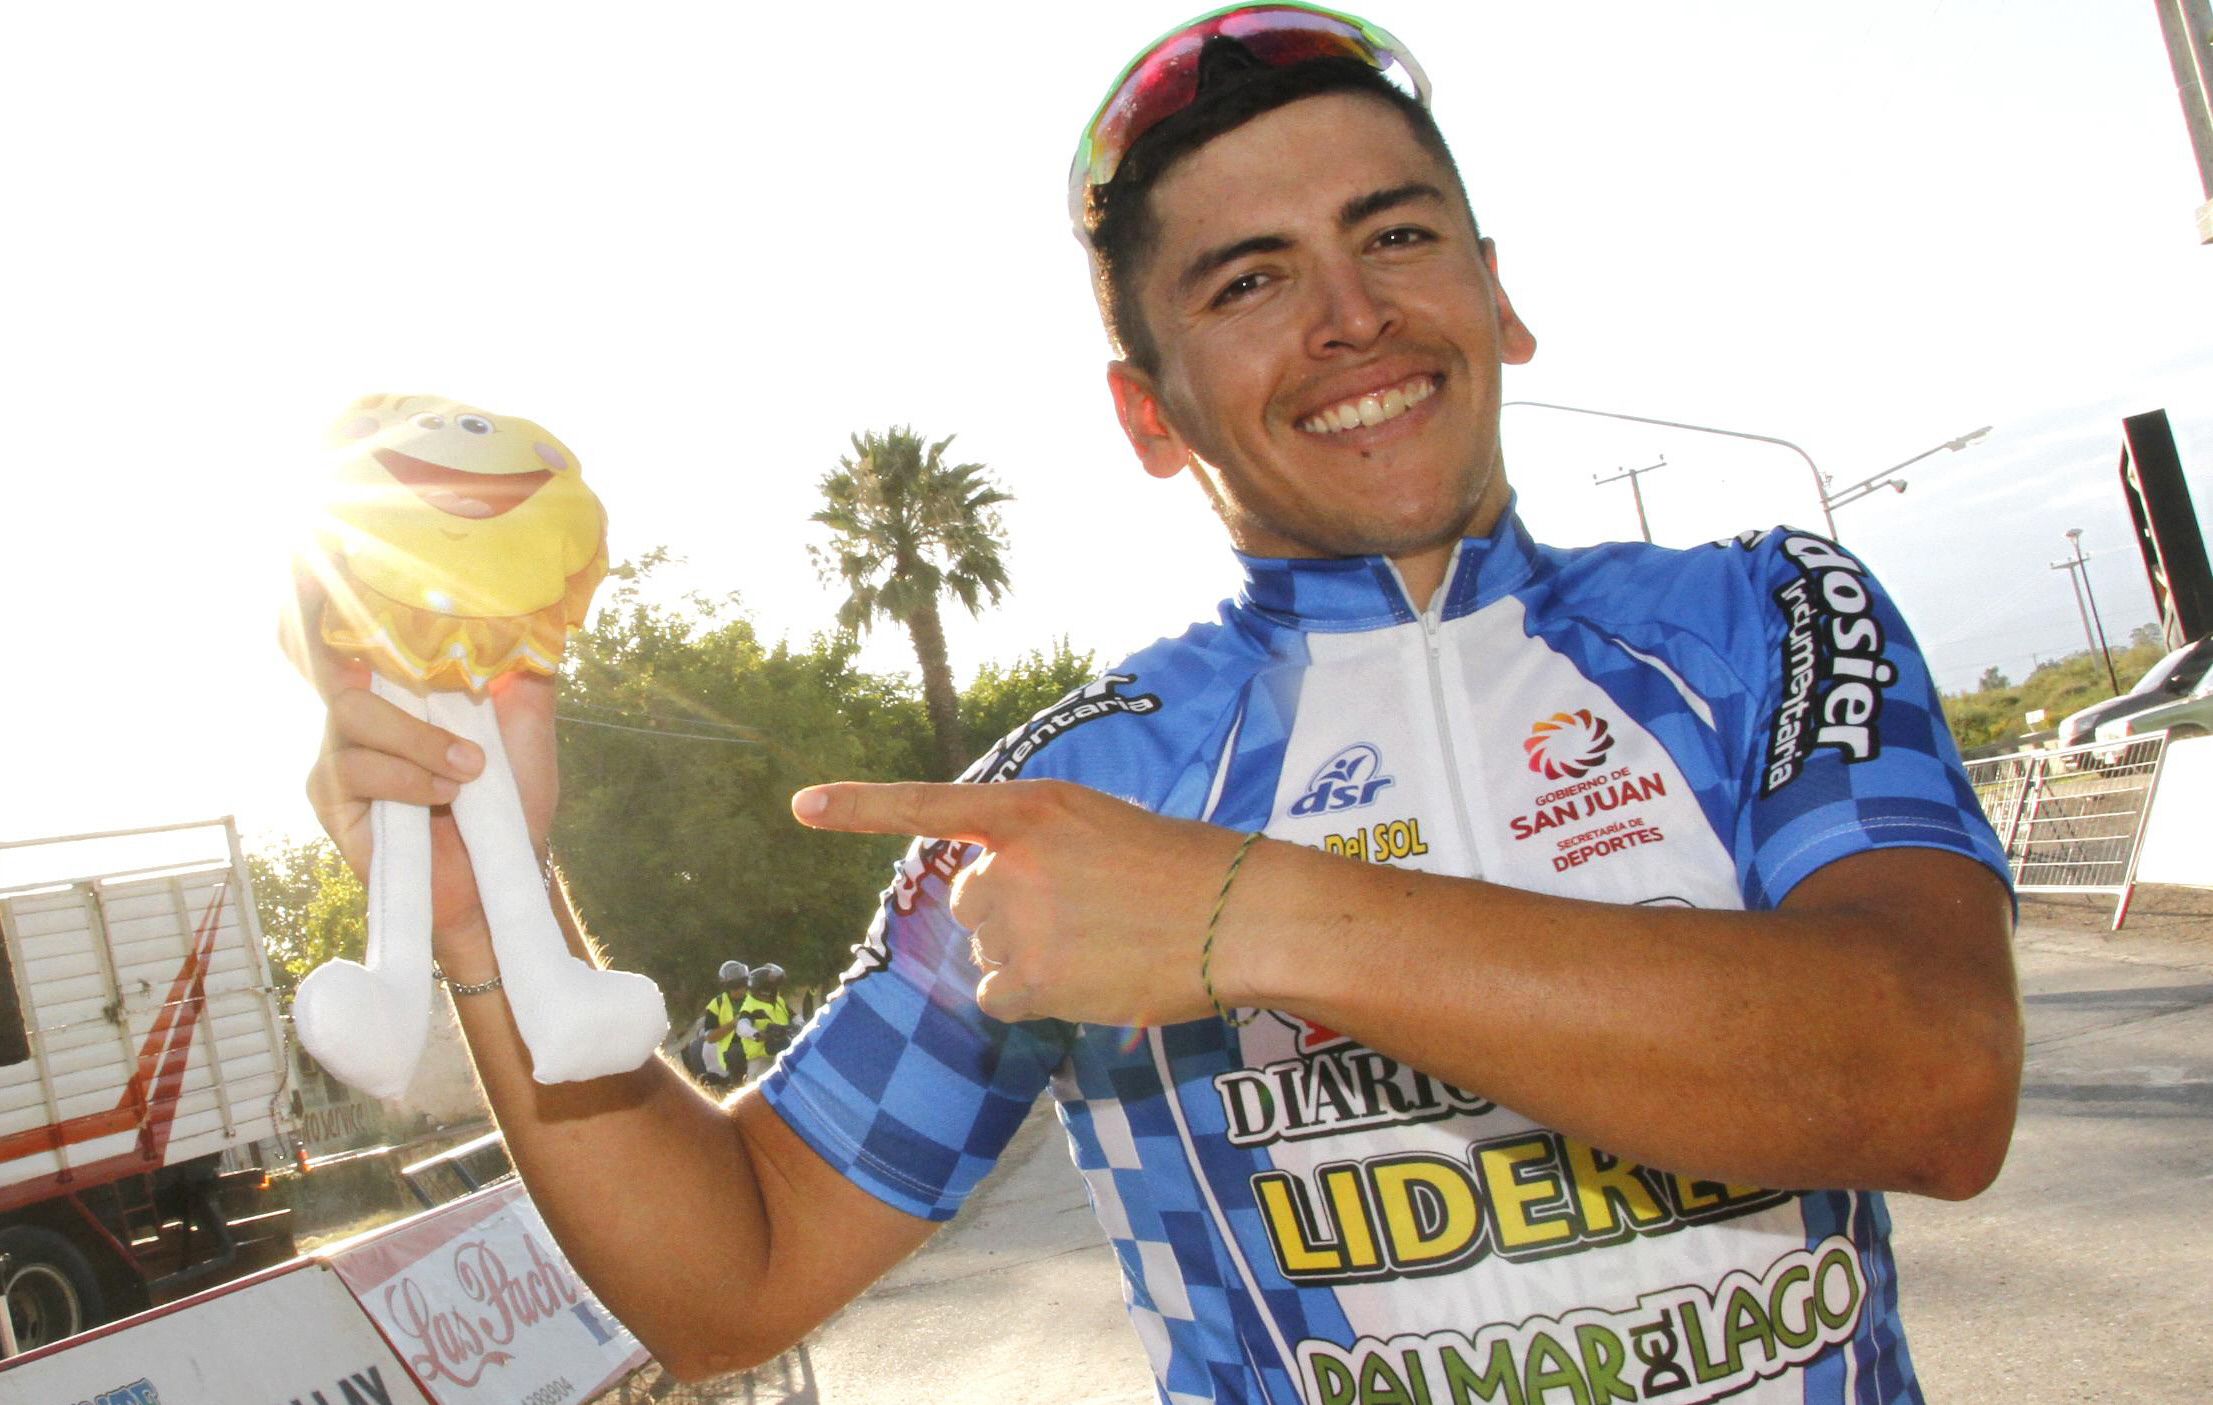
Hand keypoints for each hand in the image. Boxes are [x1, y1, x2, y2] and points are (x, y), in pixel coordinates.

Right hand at [286, 574, 560, 973]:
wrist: (504, 876)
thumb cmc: (511, 802)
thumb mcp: (528, 725)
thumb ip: (524, 669)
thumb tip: (540, 609)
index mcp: (400, 686)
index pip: (351, 630)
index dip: (332, 596)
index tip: (331, 563)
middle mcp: (361, 711)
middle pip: (346, 669)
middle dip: (412, 706)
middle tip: (471, 750)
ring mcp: (338, 754)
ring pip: (353, 717)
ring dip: (419, 744)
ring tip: (468, 775)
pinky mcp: (329, 800)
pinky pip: (354, 770)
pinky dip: (408, 780)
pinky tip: (445, 797)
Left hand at [792, 779, 1251, 1025]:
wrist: (1238, 914)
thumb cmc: (1183, 867)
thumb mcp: (1101, 825)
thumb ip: (1038, 846)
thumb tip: (987, 898)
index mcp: (1031, 807)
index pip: (930, 806)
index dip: (860, 806)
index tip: (801, 806)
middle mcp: (1012, 860)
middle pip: (966, 901)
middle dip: (1006, 914)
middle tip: (1081, 915)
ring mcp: (1020, 921)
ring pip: (985, 953)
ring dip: (1026, 958)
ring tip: (1098, 945)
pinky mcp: (1033, 979)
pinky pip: (997, 997)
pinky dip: (1030, 1000)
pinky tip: (1083, 982)